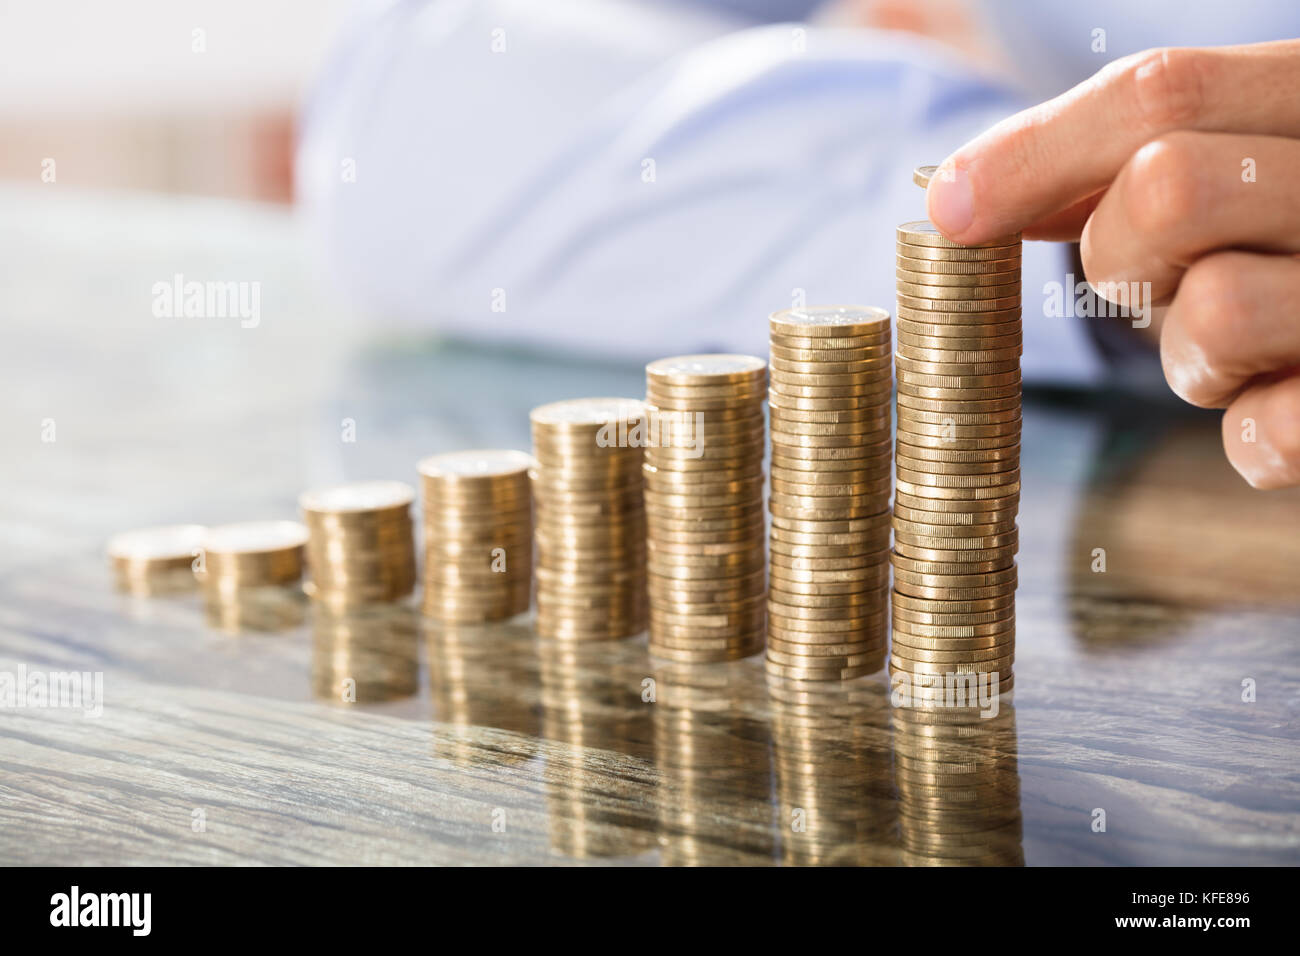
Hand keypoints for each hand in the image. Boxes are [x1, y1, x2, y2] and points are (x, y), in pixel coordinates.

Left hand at [925, 41, 1299, 488]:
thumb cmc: (1298, 244)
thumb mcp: (1235, 170)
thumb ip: (1121, 165)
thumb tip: (962, 194)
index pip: (1159, 95)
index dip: (1032, 152)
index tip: (949, 209)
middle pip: (1167, 190)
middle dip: (1116, 254)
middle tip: (1150, 283)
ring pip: (1215, 312)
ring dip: (1189, 354)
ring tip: (1237, 349)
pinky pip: (1272, 432)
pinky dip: (1252, 434)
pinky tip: (1280, 405)